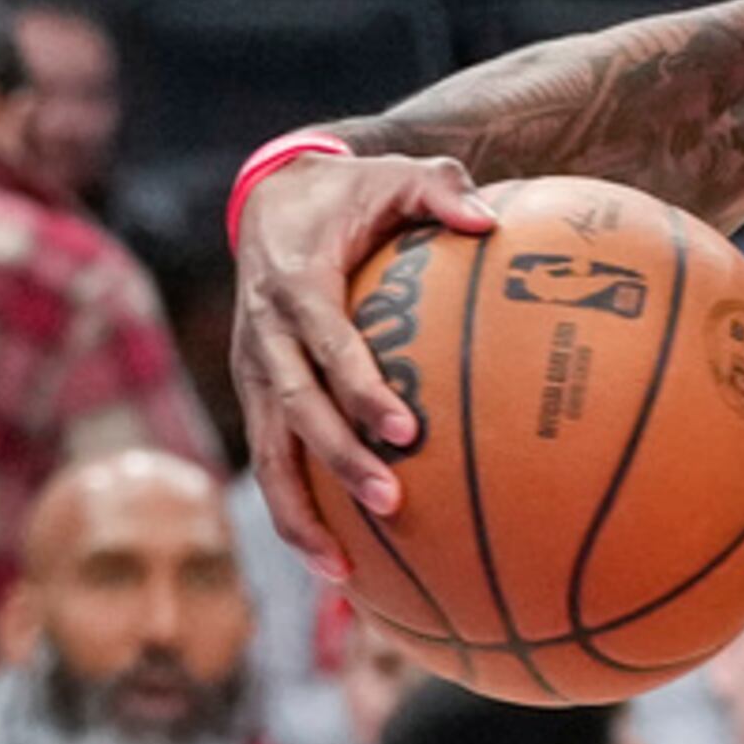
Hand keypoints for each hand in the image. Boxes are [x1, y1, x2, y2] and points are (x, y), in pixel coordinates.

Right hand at [234, 153, 497, 576]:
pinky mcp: (258, 396)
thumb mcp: (397, 173)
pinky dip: (296, 511)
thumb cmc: (354, 191)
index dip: (359, 388)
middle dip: (338, 462)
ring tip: (342, 571)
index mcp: (295, 285)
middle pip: (295, 411)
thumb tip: (489, 221)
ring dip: (302, 512)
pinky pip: (272, 461)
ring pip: (268, 454)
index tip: (405, 429)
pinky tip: (338, 564)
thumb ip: (441, 188)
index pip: (327, 344)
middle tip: (392, 503)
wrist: (273, 195)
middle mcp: (264, 337)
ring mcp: (254, 372)